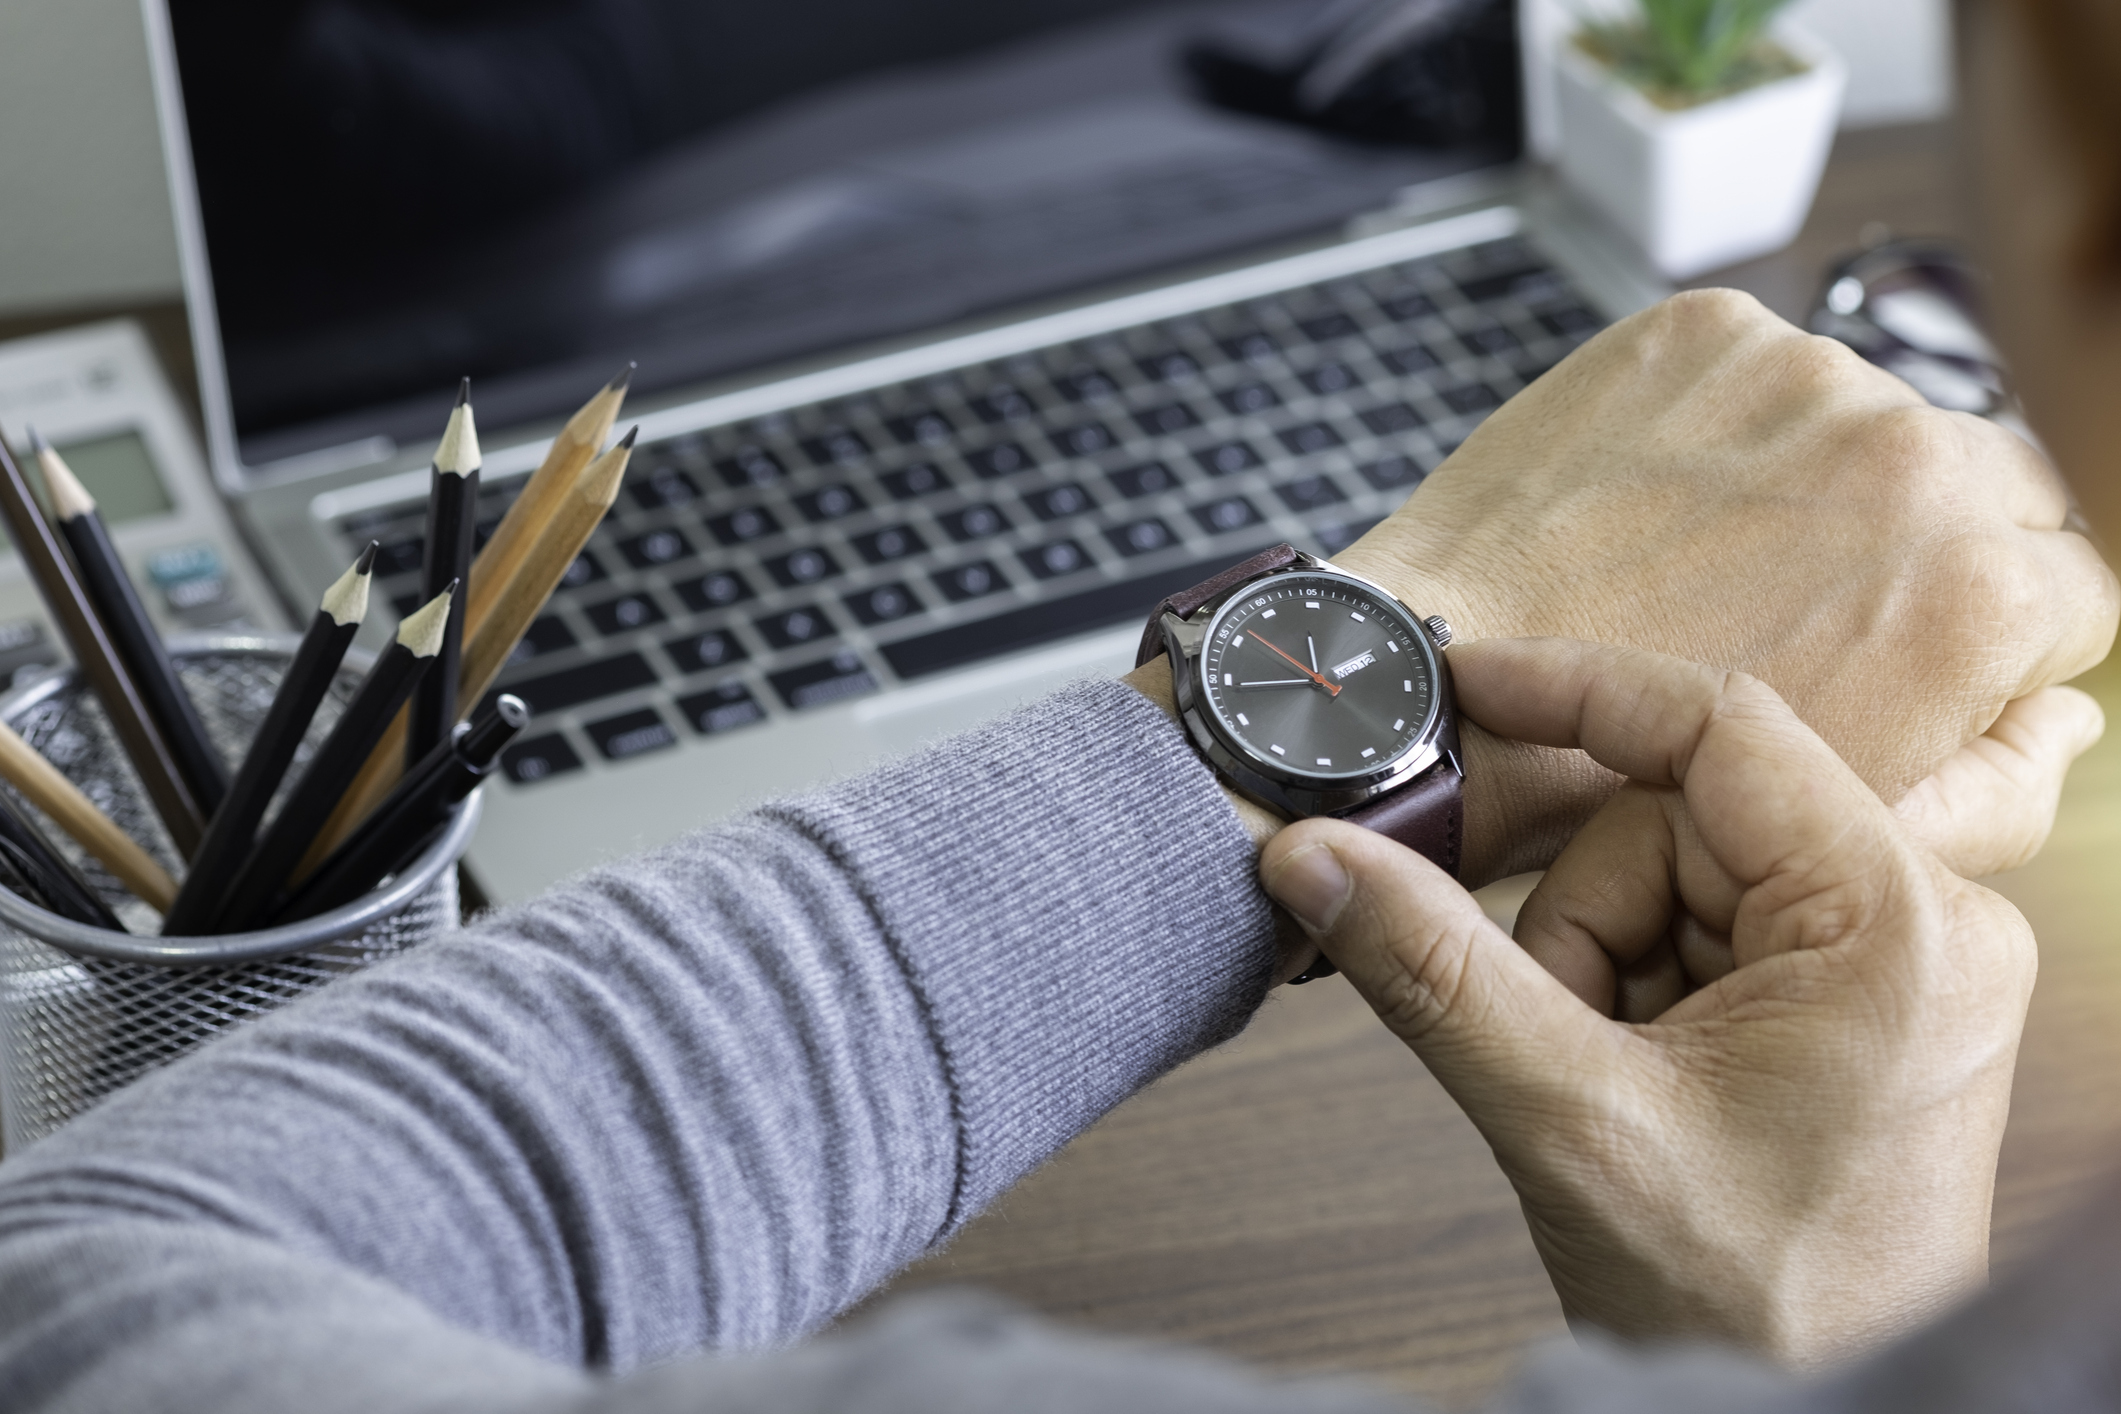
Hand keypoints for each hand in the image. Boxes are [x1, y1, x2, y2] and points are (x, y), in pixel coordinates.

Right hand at [1258, 639, 2103, 1366]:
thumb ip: (1432, 970)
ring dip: (1598, 967)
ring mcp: (1885, 964)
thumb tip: (1318, 858)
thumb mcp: (1567, 1119)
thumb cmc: (1758, 1304)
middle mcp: (1916, 923)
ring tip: (1611, 1082)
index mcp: (1892, 923)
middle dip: (1582, 921)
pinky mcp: (1847, 1002)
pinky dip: (1629, 991)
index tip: (1468, 685)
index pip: (1720, 726)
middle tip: (1568, 1033)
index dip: (1576, 693)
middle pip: (1673, 819)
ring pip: (1669, 877)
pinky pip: (1695, 931)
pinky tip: (1639, 1082)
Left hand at [1328, 289, 2116, 884]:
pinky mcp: (1704, 334)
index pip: (2073, 587)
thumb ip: (2000, 779)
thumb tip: (2067, 709)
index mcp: (1975, 592)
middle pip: (1996, 485)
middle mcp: (1913, 457)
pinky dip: (1735, 425)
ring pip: (1878, 418)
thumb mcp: (1837, 828)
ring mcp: (1803, 378)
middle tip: (1825, 604)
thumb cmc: (1620, 784)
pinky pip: (1768, 369)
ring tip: (1720, 558)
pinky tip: (1662, 502)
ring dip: (1831, 478)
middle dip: (1935, 544)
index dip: (1997, 636)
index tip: (1917, 653)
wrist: (1436, 686)